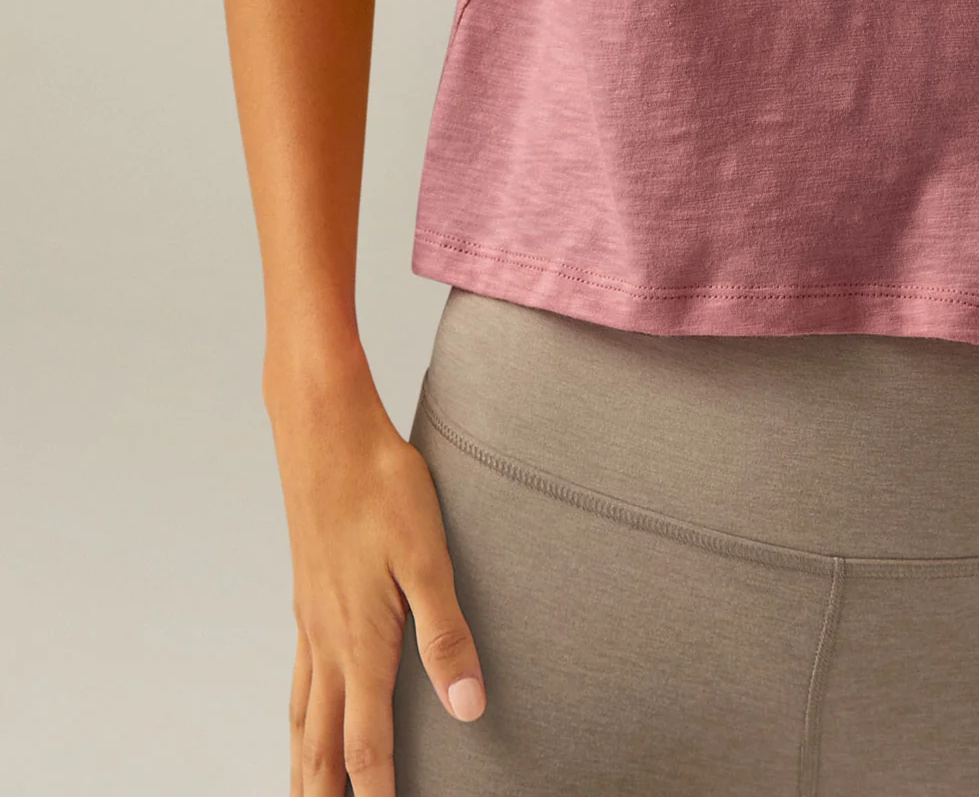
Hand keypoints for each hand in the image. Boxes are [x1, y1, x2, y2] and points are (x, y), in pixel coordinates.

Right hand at [269, 368, 485, 794]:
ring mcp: (311, 622)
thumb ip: (447, 634)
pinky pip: (297, 680)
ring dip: (304, 768)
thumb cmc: (382, 484)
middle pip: (320, 747)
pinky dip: (297, 720)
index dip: (378, 796)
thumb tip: (468, 708)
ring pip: (302, 718)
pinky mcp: (307, 598)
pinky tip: (304, 717)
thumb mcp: (428, 555)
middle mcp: (327, 642)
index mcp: (360, 642)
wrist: (325, 429)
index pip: (366, 746)